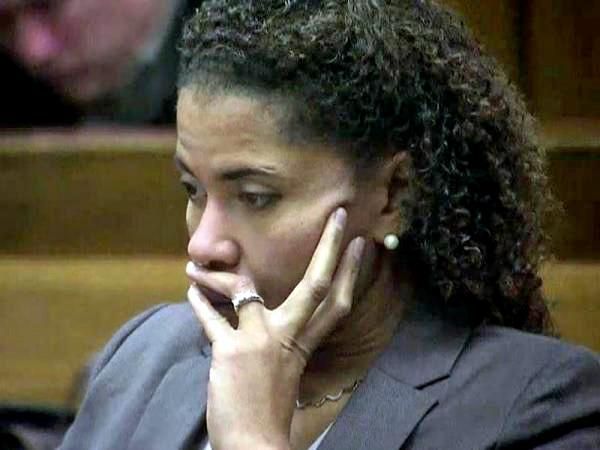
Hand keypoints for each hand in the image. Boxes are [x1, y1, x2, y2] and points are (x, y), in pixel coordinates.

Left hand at [186, 207, 364, 449]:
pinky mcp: (233, 351)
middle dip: (330, 246)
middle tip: (339, 214)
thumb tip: (255, 313)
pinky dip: (198, 302)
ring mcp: (261, 341)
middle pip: (317, 284)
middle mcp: (287, 337)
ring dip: (217, 273)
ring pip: (245, 288)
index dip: (349, 271)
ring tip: (196, 266)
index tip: (360, 243)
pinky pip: (212, 317)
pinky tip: (190, 289)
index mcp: (303, 345)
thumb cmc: (266, 412)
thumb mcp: (281, 372)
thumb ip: (277, 341)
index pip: (335, 303)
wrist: (254, 446)